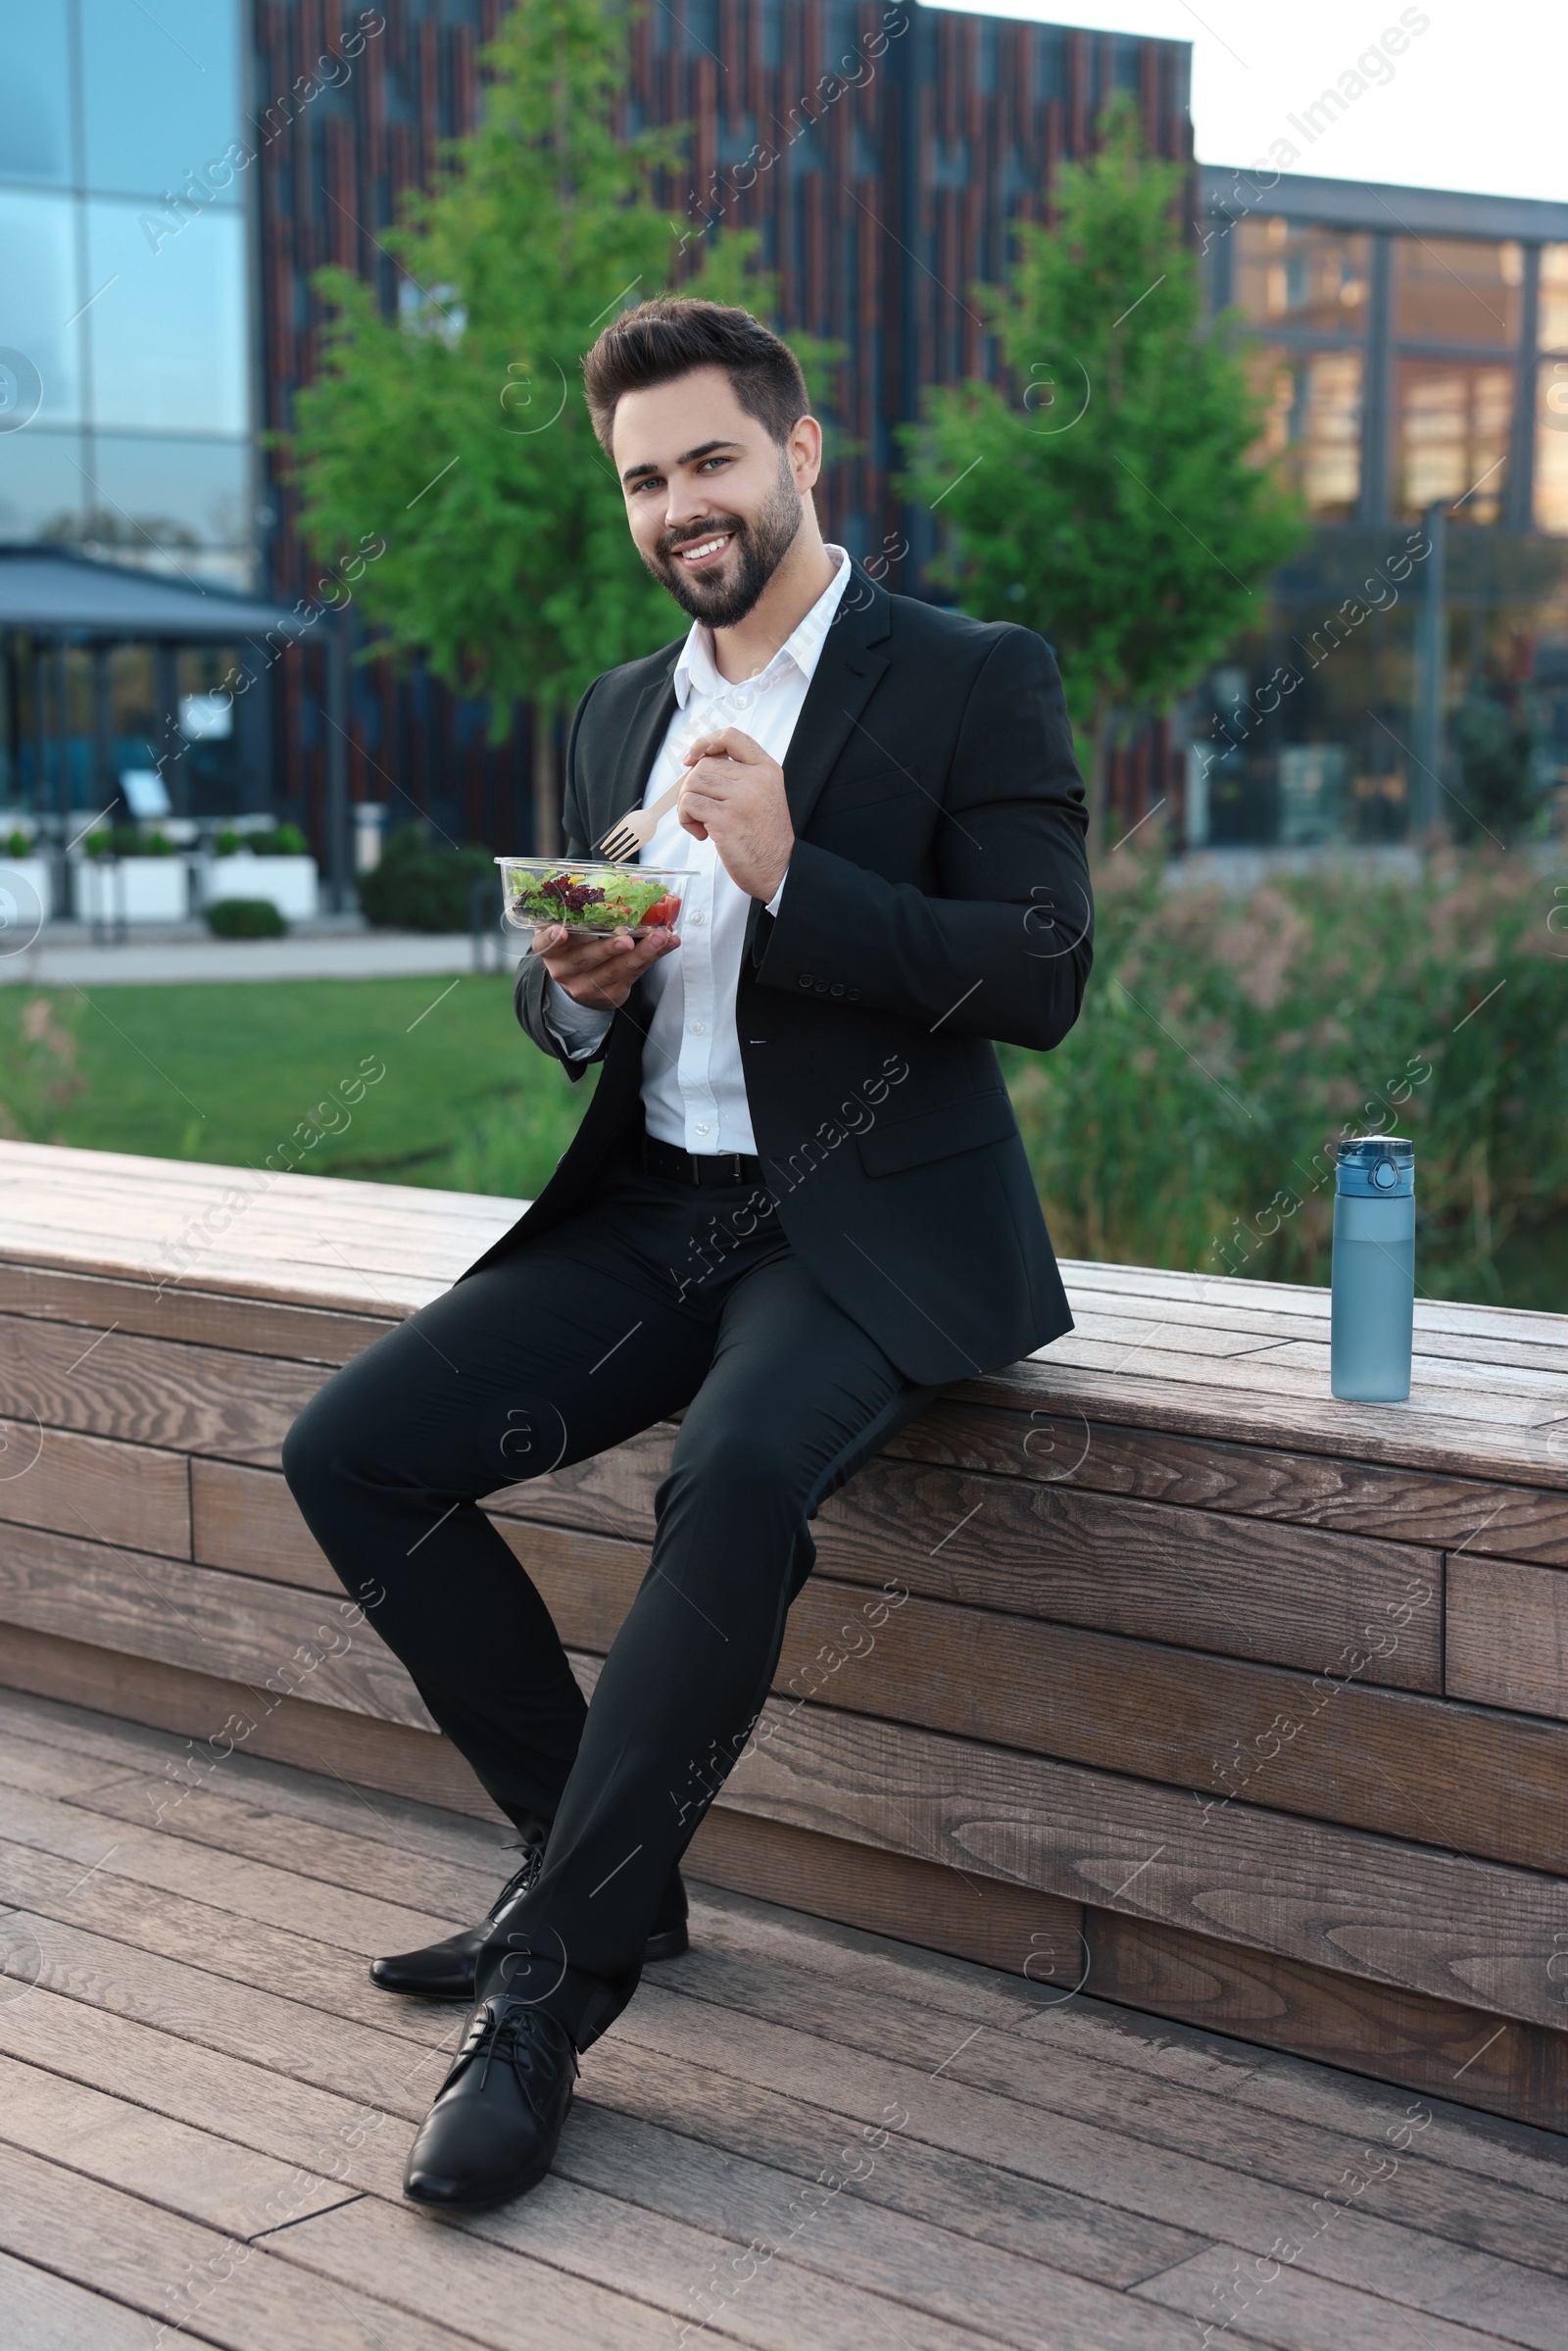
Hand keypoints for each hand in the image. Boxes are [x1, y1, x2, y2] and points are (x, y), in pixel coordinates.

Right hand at [529, 921, 676, 1010]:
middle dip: (607, 949)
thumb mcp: (574, 929)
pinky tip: (669, 944)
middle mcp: (564, 970)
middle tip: (626, 939)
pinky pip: (634, 975)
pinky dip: (654, 957)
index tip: (561, 932)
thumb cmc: (578, 945)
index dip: (551, 939)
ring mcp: (587, 986)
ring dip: (641, 953)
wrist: (582, 983)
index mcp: (551, 949)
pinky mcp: (611, 994)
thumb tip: (630, 881)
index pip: (544, 945)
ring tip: (660, 938)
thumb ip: (586, 911)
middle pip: (585, 959)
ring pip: (615, 970)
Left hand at [678, 726, 792, 900]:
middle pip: (705, 764)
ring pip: (693, 783)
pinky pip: (689, 804)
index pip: (732, 737)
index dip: (705, 742)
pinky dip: (686, 818)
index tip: (692, 757)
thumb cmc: (766, 838)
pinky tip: (700, 833)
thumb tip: (697, 765)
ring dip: (687, 804)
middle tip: (699, 810)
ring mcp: (742, 798)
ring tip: (700, 823)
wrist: (779, 870)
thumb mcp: (764, 795)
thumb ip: (739, 777)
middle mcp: (756, 779)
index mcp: (767, 769)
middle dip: (692, 786)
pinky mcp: (726, 819)